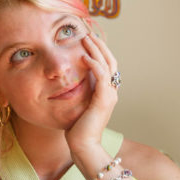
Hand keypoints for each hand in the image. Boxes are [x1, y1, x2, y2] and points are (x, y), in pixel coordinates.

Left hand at [65, 31, 119, 156]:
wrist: (83, 146)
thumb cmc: (77, 129)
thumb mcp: (78, 105)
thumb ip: (79, 92)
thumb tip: (68, 80)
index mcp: (106, 92)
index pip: (107, 66)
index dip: (99, 51)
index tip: (88, 39)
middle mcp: (111, 92)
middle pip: (111, 61)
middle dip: (99, 46)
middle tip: (88, 33)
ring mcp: (109, 96)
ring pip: (108, 65)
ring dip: (97, 50)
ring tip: (86, 39)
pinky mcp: (103, 100)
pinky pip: (103, 77)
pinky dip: (95, 65)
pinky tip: (85, 57)